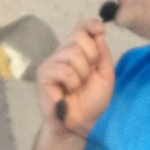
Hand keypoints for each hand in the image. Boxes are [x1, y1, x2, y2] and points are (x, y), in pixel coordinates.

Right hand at [36, 17, 113, 135]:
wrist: (81, 124)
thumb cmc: (92, 102)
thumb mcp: (105, 74)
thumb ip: (102, 52)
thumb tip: (98, 29)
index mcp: (77, 51)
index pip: (81, 27)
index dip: (90, 25)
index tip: (100, 29)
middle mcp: (63, 53)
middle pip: (79, 36)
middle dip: (91, 56)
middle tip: (88, 75)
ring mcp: (52, 62)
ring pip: (72, 53)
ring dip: (82, 73)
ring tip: (77, 87)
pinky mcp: (44, 74)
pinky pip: (64, 69)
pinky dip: (72, 82)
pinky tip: (68, 91)